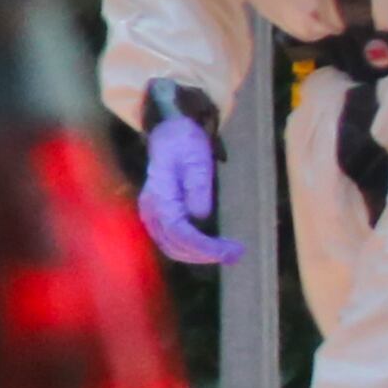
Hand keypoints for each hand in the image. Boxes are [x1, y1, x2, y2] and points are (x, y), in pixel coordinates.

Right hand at [137, 112, 244, 263]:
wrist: (170, 133)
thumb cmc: (184, 143)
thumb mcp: (197, 159)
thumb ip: (198, 187)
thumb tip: (200, 216)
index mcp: (159, 196)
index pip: (179, 232)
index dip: (203, 246)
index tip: (228, 251)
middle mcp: (151, 209)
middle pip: (175, 245)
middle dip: (205, 254)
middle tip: (237, 254)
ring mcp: (152, 214)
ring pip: (172, 246)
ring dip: (199, 255)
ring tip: (229, 254)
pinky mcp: (159, 216)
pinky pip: (171, 240)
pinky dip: (191, 249)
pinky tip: (211, 248)